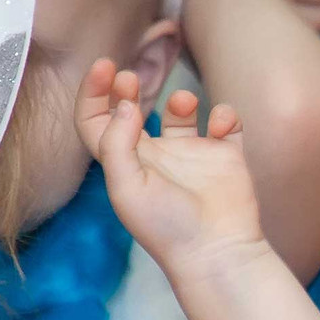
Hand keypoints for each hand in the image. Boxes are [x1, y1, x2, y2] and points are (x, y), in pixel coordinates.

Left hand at [76, 64, 267, 275]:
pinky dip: (225, 113)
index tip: (104, 67)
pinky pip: (226, 123)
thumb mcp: (127, 188)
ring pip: (182, 112)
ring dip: (181, 99)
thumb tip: (126, 104)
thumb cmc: (167, 227)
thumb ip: (117, 142)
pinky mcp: (226, 158)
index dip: (93, 93)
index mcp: (125, 165)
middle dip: (128, 87)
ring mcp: (192, 156)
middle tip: (130, 76)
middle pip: (134, 112)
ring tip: (182, 105)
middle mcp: (156, 158)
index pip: (96, 124)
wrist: (218, 251)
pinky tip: (221, 125)